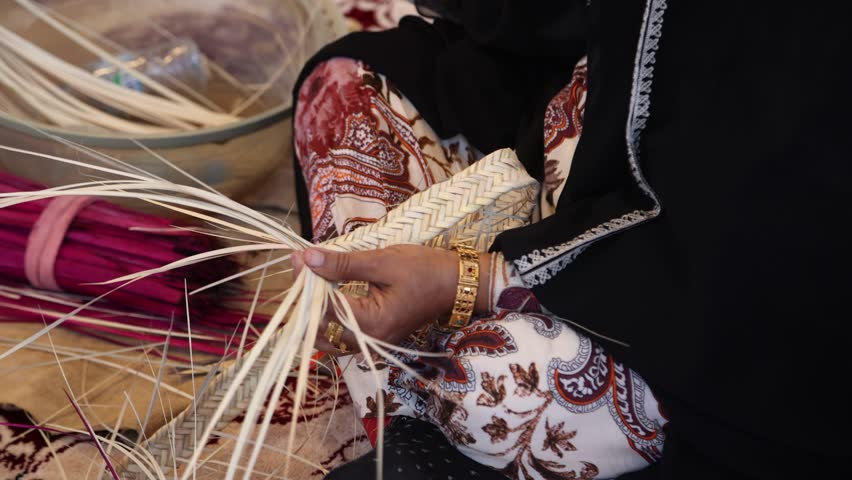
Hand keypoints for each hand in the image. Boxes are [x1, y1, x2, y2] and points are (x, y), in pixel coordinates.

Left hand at [291, 245, 490, 353]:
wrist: (457, 283)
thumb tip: (307, 258)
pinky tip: (324, 293)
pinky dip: (328, 316)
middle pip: (320, 332)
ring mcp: (373, 343)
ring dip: (313, 311)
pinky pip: (342, 334)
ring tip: (309, 280)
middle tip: (301, 269)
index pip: (323, 311)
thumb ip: (342, 263)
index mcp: (373, 323)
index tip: (298, 258)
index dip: (305, 284)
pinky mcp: (375, 337)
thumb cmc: (425, 269)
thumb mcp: (382, 260)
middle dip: (304, 301)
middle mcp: (370, 341)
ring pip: (328, 337)